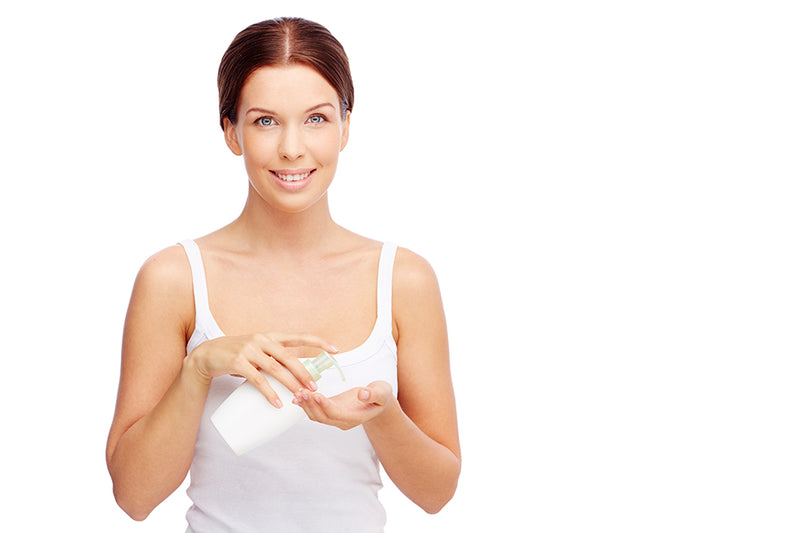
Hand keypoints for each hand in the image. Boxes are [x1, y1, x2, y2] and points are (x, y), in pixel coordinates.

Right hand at [185, 333, 337, 407]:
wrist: (207, 355)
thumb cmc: (236, 354)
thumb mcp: (257, 351)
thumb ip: (274, 358)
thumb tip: (296, 373)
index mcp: (269, 337)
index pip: (298, 337)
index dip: (318, 342)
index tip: (335, 349)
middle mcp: (261, 340)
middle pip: (288, 357)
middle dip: (303, 373)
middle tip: (314, 387)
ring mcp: (249, 350)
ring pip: (275, 369)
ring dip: (289, 384)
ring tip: (300, 396)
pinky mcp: (237, 362)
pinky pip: (257, 380)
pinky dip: (269, 393)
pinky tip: (277, 403)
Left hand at [293, 380, 394, 430]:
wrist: (380, 402)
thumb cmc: (382, 396)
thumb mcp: (382, 392)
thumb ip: (373, 394)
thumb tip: (362, 394)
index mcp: (355, 417)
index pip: (335, 414)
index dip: (324, 405)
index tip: (315, 395)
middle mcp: (344, 421)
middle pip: (322, 417)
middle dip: (311, 405)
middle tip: (302, 391)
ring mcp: (337, 417)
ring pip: (317, 416)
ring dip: (306, 405)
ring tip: (298, 392)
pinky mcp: (332, 410)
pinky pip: (316, 411)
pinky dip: (307, 404)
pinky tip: (298, 396)